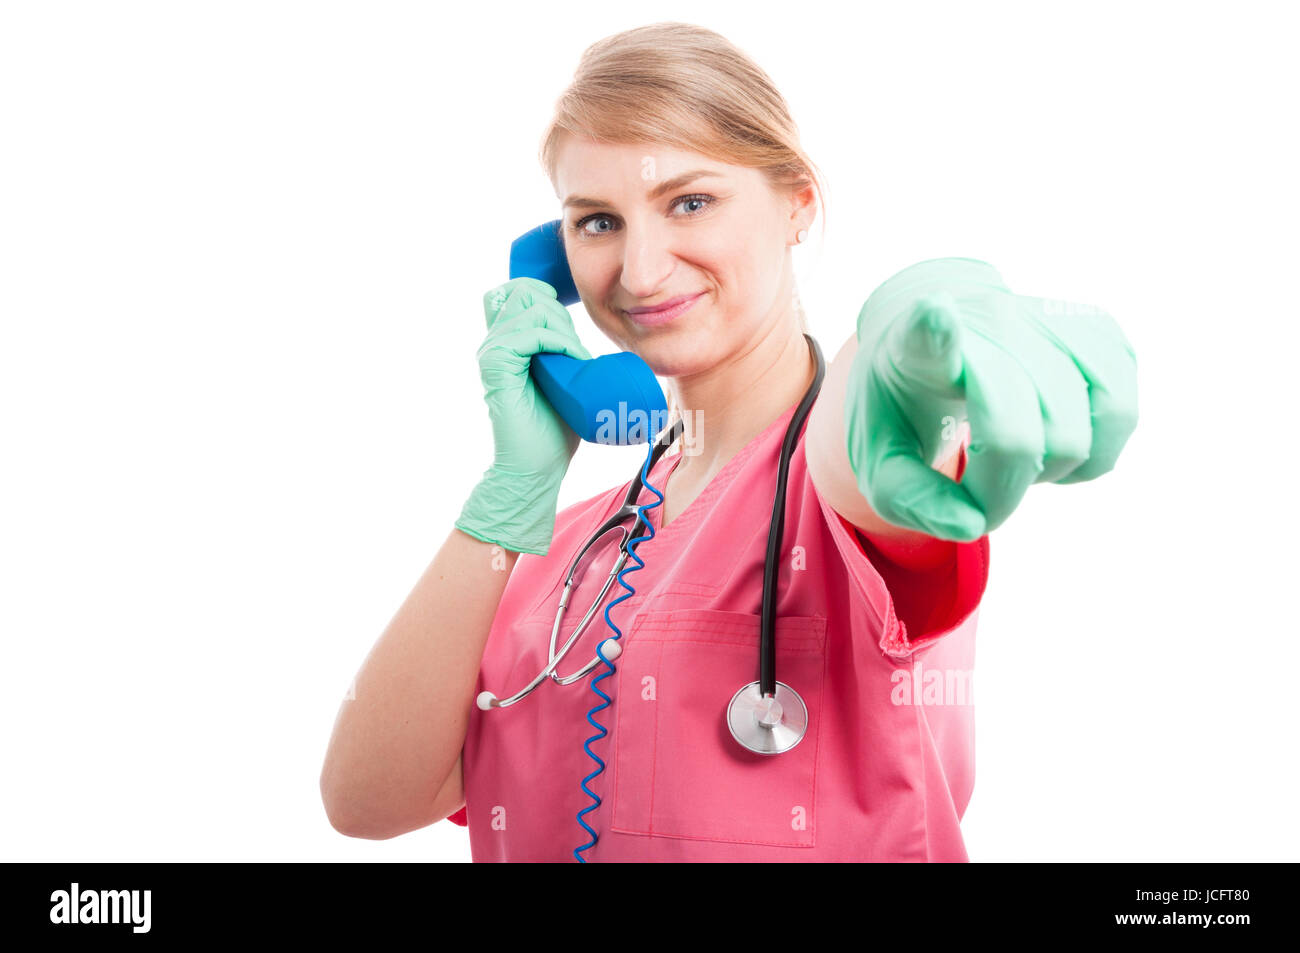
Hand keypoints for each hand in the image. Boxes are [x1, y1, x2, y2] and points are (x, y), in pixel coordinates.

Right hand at [455, 277, 591, 555]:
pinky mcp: (496, 368)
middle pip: (524, 293)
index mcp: (507, 344)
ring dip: (562, 328)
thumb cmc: (553, 431)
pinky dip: (556, 342)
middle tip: (577, 350)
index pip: (518, 293)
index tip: (570, 328)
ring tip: (577, 359)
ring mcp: (492, 354)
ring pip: (529, 309)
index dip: (545, 298)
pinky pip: (526, 335)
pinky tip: (572, 360)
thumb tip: (597, 350)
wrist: (537, 468)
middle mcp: (495, 344)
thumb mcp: (565, 383)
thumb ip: (567, 360)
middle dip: (559, 312)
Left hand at [845, 257, 1137, 541]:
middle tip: (978, 476)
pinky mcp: (1095, 328)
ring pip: (1084, 424)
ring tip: (1016, 454)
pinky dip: (1097, 450)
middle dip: (1004, 488)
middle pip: (1019, 432)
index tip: (934, 312)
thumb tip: (971, 525)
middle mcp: (985, 320)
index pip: (926, 334)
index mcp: (915, 348)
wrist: (936, 335)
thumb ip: (912, 501)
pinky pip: (1122, 410)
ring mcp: (1045, 318)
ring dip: (1056, 467)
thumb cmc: (907, 407)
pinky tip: (1056, 440)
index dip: (934, 329)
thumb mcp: (883, 461)